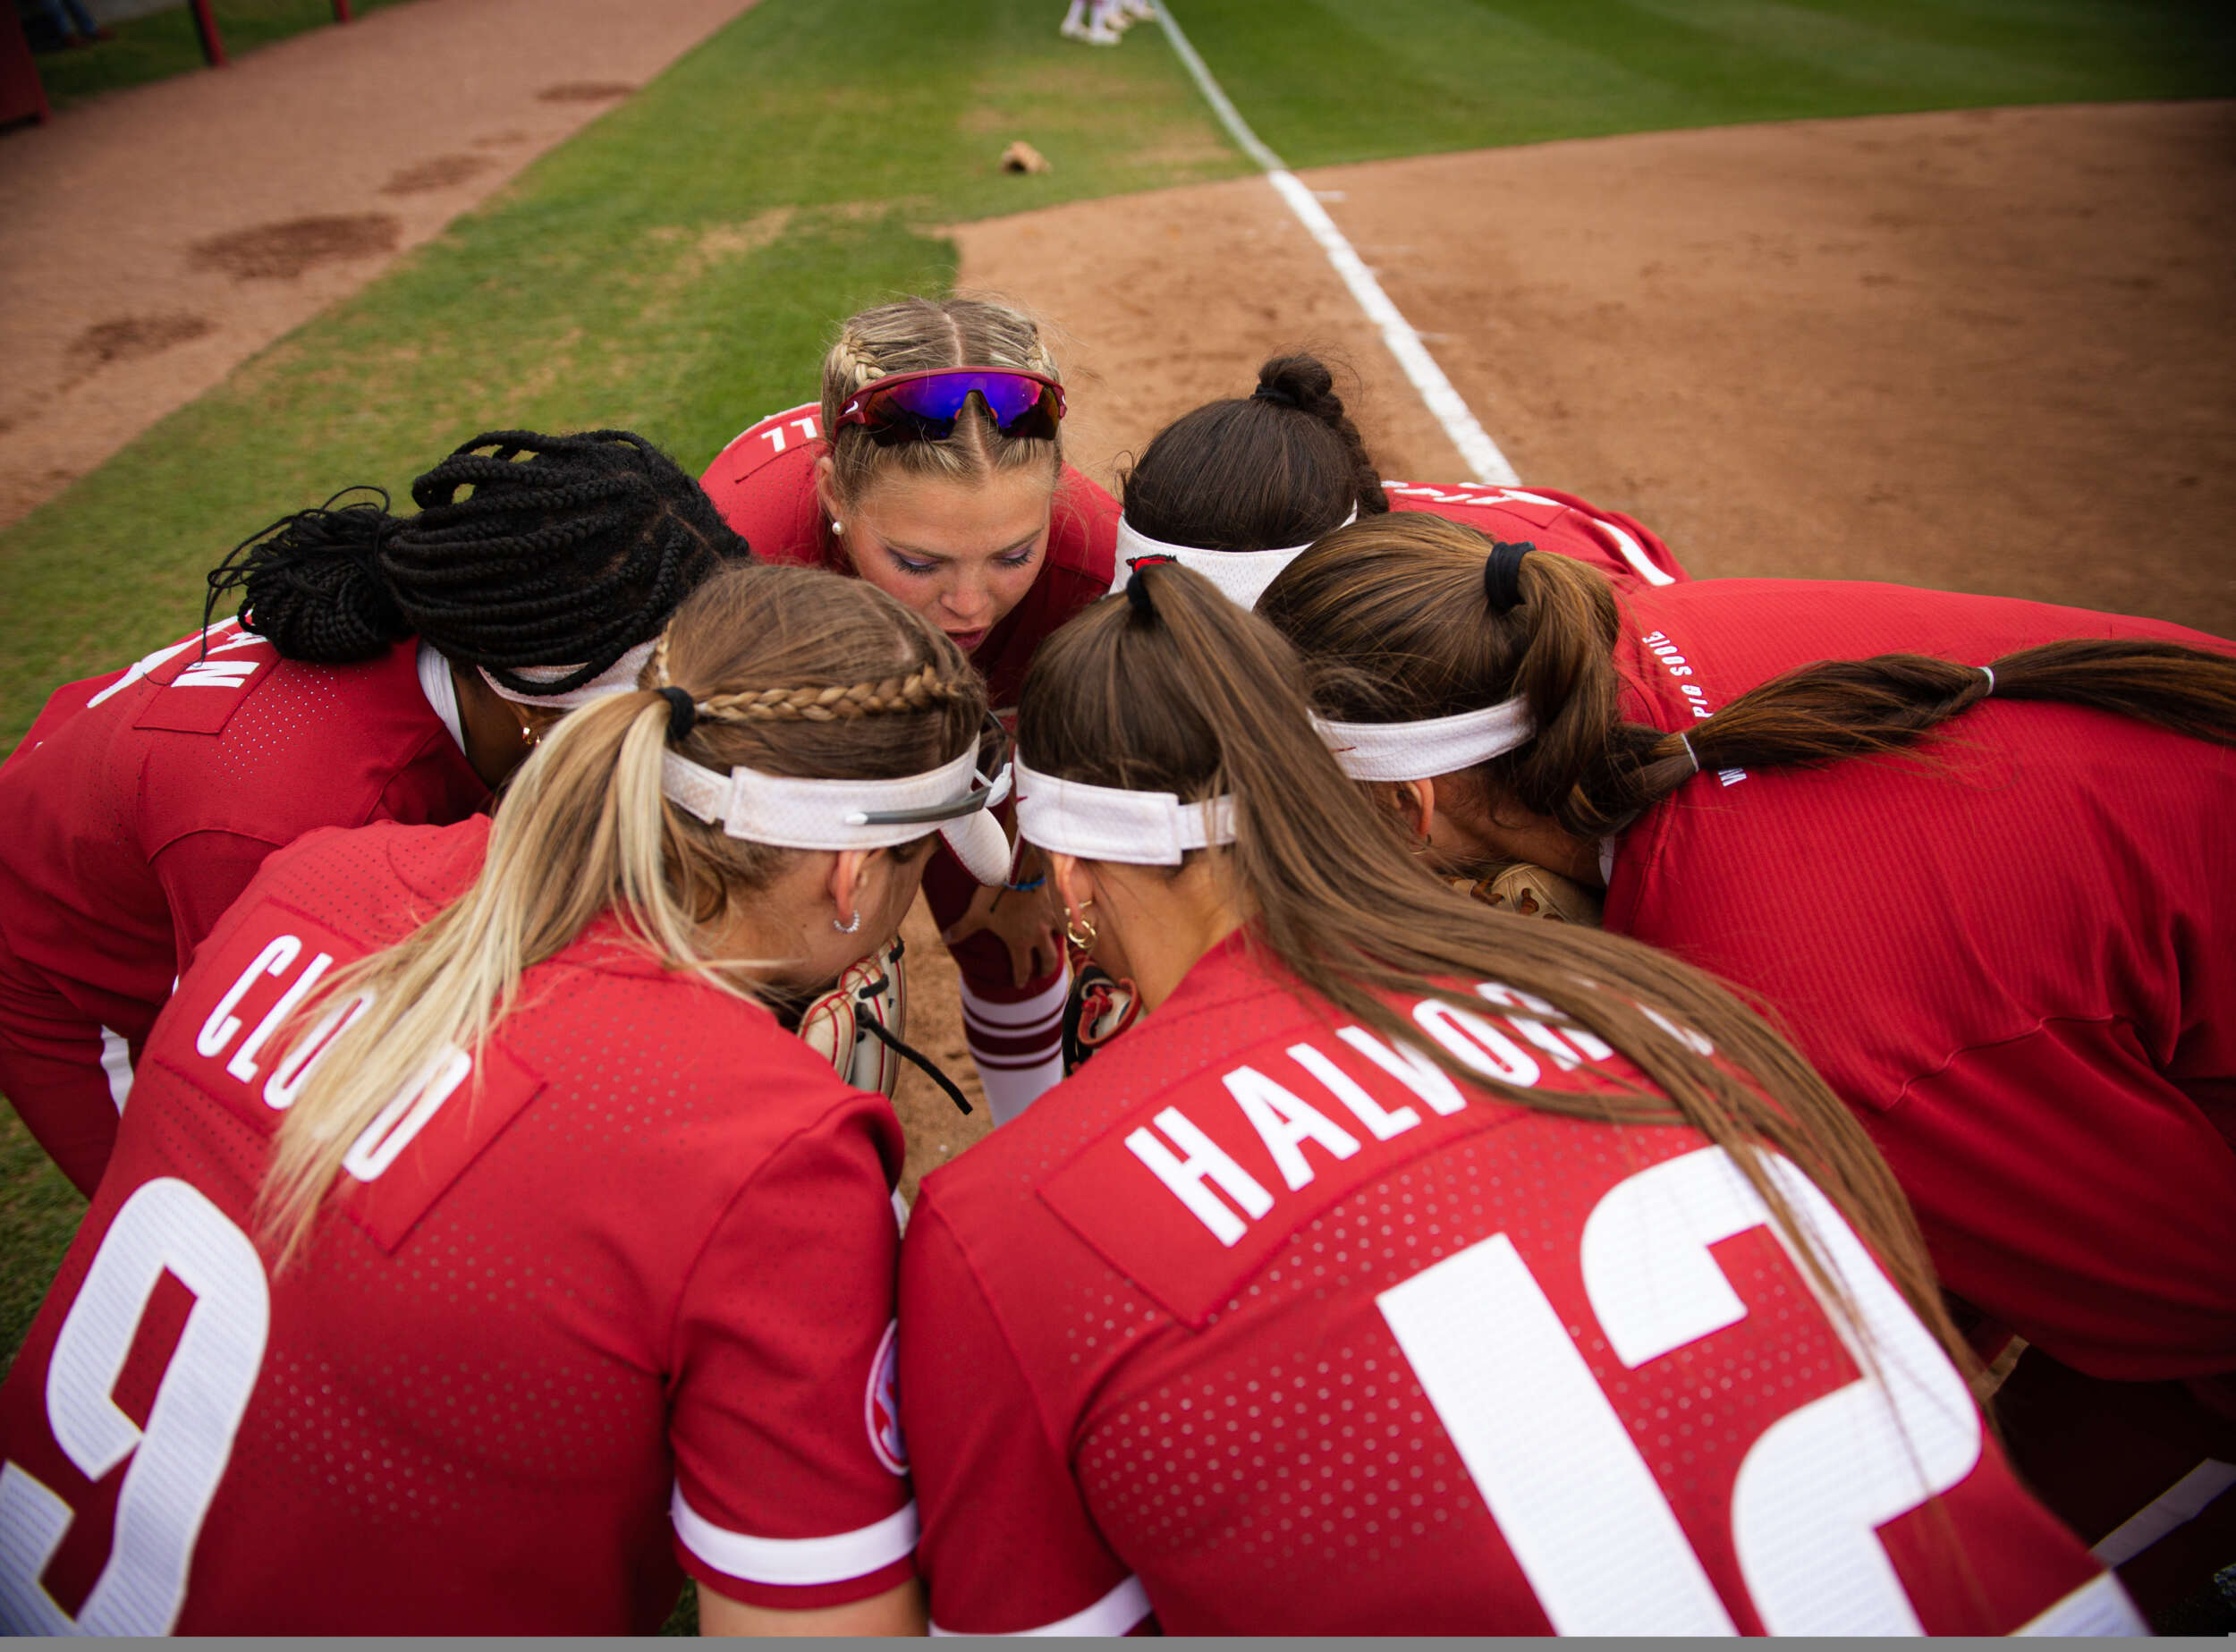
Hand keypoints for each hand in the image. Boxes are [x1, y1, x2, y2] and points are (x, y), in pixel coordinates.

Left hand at [941, 875, 1065, 987]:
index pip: (1022, 968)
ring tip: (1055, 948)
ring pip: (1061, 940)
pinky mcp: (1057, 903)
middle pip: (1048, 960)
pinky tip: (1068, 920)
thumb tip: (945, 939)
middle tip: (1042, 973)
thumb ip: (962, 928)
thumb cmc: (995, 894)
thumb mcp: (976, 913)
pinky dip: (1068, 922)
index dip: (1021, 979)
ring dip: (1059, 947)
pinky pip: (1067, 918)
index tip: (1020, 985)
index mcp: (1019, 942)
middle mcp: (1038, 935)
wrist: (1018, 870)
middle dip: (1045, 970)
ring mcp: (1050, 919)